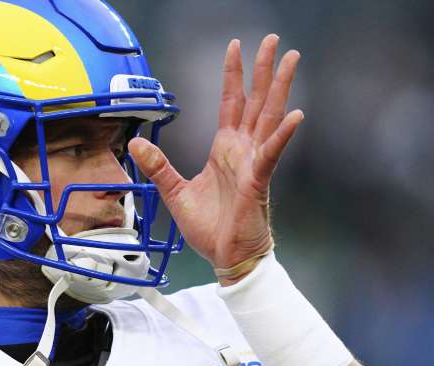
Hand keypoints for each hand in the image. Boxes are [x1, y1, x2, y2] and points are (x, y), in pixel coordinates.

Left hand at [128, 35, 302, 282]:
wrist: (226, 256)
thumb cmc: (210, 228)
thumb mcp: (175, 192)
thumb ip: (159, 166)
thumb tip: (139, 143)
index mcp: (225, 149)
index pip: (231, 103)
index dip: (232, 75)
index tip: (235, 48)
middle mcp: (243, 150)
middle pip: (256, 101)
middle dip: (262, 70)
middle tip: (271, 40)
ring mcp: (253, 164)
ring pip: (269, 118)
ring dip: (279, 88)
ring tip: (290, 60)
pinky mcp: (258, 182)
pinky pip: (271, 155)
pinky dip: (282, 136)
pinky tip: (294, 117)